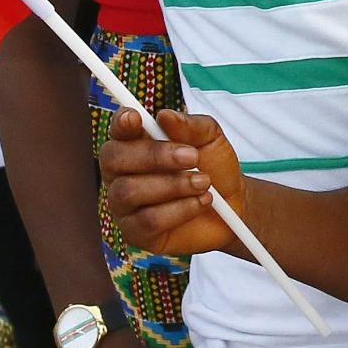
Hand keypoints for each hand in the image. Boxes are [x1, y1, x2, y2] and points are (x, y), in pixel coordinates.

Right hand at [100, 107, 246, 259]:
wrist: (234, 206)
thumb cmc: (213, 167)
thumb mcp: (210, 138)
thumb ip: (190, 124)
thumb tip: (165, 115)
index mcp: (133, 143)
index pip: (116, 130)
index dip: (120, 123)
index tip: (136, 118)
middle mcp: (120, 173)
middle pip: (114, 158)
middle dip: (154, 156)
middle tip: (192, 157)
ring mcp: (124, 205)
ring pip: (129, 191)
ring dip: (172, 185)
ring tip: (203, 182)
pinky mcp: (136, 232)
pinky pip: (147, 221)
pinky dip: (180, 210)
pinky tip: (201, 202)